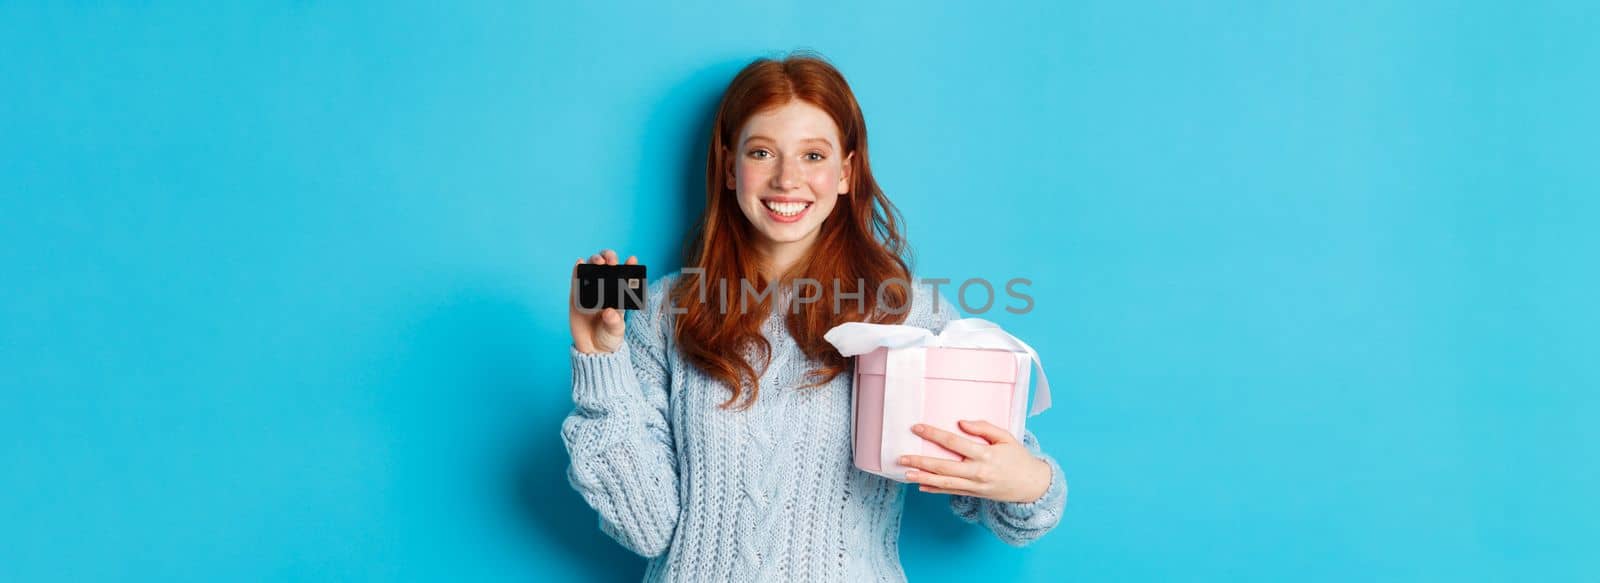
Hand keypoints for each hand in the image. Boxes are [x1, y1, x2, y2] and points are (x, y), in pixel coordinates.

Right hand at [569, 248, 637, 353]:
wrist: (592, 349)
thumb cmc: (609, 337)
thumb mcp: (616, 331)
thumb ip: (614, 322)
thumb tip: (609, 312)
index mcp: (619, 294)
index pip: (625, 276)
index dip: (629, 265)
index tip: (632, 260)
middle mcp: (605, 289)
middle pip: (607, 266)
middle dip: (610, 258)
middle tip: (611, 262)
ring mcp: (590, 290)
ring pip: (592, 268)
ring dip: (595, 260)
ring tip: (599, 262)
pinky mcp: (576, 296)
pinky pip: (576, 280)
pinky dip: (577, 270)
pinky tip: (579, 263)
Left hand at [899, 420, 1052, 502]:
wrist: (1032, 485)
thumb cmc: (1018, 458)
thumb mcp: (1006, 437)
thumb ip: (984, 428)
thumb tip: (961, 423)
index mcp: (985, 455)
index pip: (954, 443)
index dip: (933, 434)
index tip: (917, 428)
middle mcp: (977, 472)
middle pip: (943, 467)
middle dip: (920, 462)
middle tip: (902, 457)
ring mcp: (974, 486)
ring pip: (944, 483)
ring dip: (922, 478)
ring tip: (905, 473)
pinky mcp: (974, 494)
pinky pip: (950, 492)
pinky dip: (934, 489)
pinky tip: (920, 485)